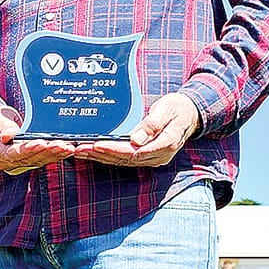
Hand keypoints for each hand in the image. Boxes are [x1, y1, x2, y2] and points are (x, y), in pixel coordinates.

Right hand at [0, 105, 81, 173]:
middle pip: (27, 159)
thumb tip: (9, 135)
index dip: (26, 149)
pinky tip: (67, 150)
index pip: (10, 153)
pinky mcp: (27, 163)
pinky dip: (56, 155)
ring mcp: (16, 165)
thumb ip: (3, 126)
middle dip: (46, 152)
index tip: (40, 142)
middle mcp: (3, 162)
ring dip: (54, 155)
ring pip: (37, 161)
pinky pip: (42, 160)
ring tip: (68, 147)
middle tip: (61, 145)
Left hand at [65, 93, 201, 168]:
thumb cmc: (178, 108)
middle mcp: (157, 156)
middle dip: (100, 155)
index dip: (113, 149)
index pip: (134, 151)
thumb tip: (137, 139)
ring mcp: (152, 158)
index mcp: (165, 145)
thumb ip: (153, 124)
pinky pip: (124, 158)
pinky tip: (93, 152)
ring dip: (100, 157)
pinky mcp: (145, 156)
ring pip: (121, 161)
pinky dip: (107, 155)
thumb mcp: (168, 109)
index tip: (96, 145)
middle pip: (124, 158)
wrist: (190, 113)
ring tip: (80, 151)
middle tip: (79, 149)